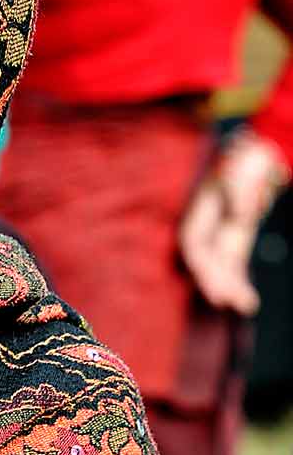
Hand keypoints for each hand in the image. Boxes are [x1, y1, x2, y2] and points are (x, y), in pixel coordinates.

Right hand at [179, 130, 288, 315]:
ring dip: (230, 285)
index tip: (208, 278)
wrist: (260, 149)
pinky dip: (240, 280)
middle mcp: (208, 222)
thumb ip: (238, 192)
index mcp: (201, 208)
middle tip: (223, 300)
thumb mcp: (239, 168)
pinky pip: (236, 262)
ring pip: (222, 264)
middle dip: (213, 280)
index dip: (200, 263)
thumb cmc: (245, 156)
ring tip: (245, 305)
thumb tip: (241, 216)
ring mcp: (223, 229)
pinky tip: (249, 301)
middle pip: (206, 258)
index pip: (195, 241)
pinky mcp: (238, 234)